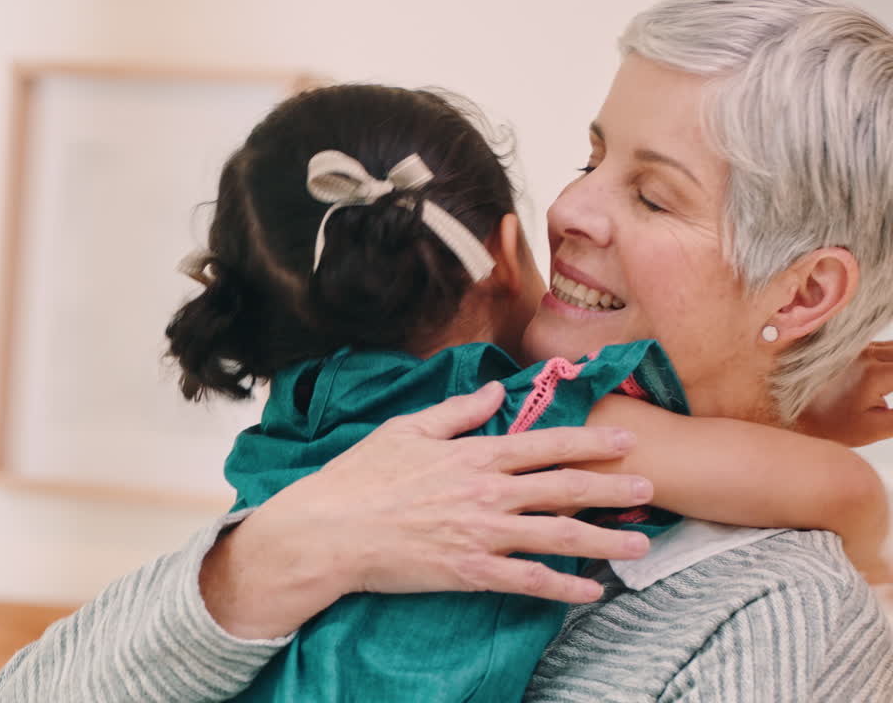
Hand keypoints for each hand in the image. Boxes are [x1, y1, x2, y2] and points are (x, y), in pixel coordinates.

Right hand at [199, 382, 653, 639]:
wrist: (330, 531)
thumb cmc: (361, 477)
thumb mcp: (406, 429)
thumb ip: (456, 411)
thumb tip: (494, 389)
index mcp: (474, 454)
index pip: (546, 445)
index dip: (591, 443)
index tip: (625, 443)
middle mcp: (488, 492)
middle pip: (565, 489)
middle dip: (613, 489)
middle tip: (650, 490)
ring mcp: (483, 534)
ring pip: (559, 536)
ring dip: (606, 539)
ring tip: (641, 544)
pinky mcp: (471, 572)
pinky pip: (529, 581)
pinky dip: (564, 588)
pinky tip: (592, 591)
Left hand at [798, 341, 892, 447]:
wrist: (790, 412)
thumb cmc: (830, 425)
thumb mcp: (874, 428)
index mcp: (875, 373)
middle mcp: (868, 354)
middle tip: (890, 394)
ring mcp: (859, 348)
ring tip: (886, 391)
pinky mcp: (855, 348)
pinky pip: (888, 347)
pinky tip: (888, 381)